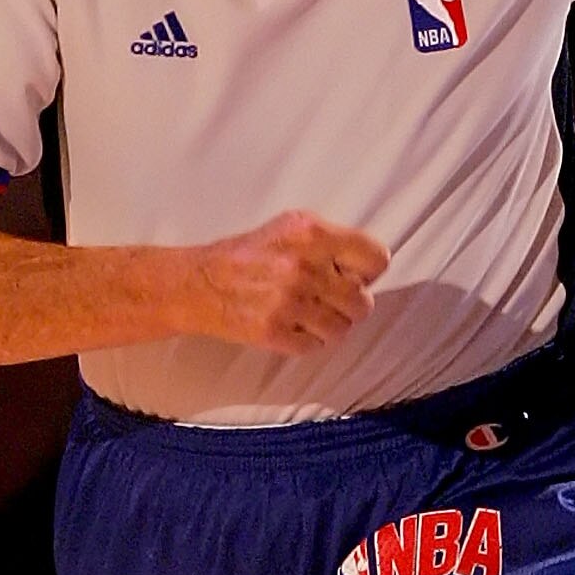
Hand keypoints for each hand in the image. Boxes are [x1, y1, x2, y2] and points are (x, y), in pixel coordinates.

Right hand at [186, 212, 389, 353]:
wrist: (199, 284)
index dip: (368, 271)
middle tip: (329, 299)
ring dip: (329, 326)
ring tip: (310, 315)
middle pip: (362, 301)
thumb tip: (366, 266)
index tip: (354, 275)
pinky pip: (316, 346)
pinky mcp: (276, 332)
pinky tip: (293, 327)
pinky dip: (307, 341)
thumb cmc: (247, 255)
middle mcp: (304, 266)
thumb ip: (329, 241)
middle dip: (348, 303)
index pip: (375, 259)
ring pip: (342, 329)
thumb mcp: (289, 228)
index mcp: (311, 233)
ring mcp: (290, 302)